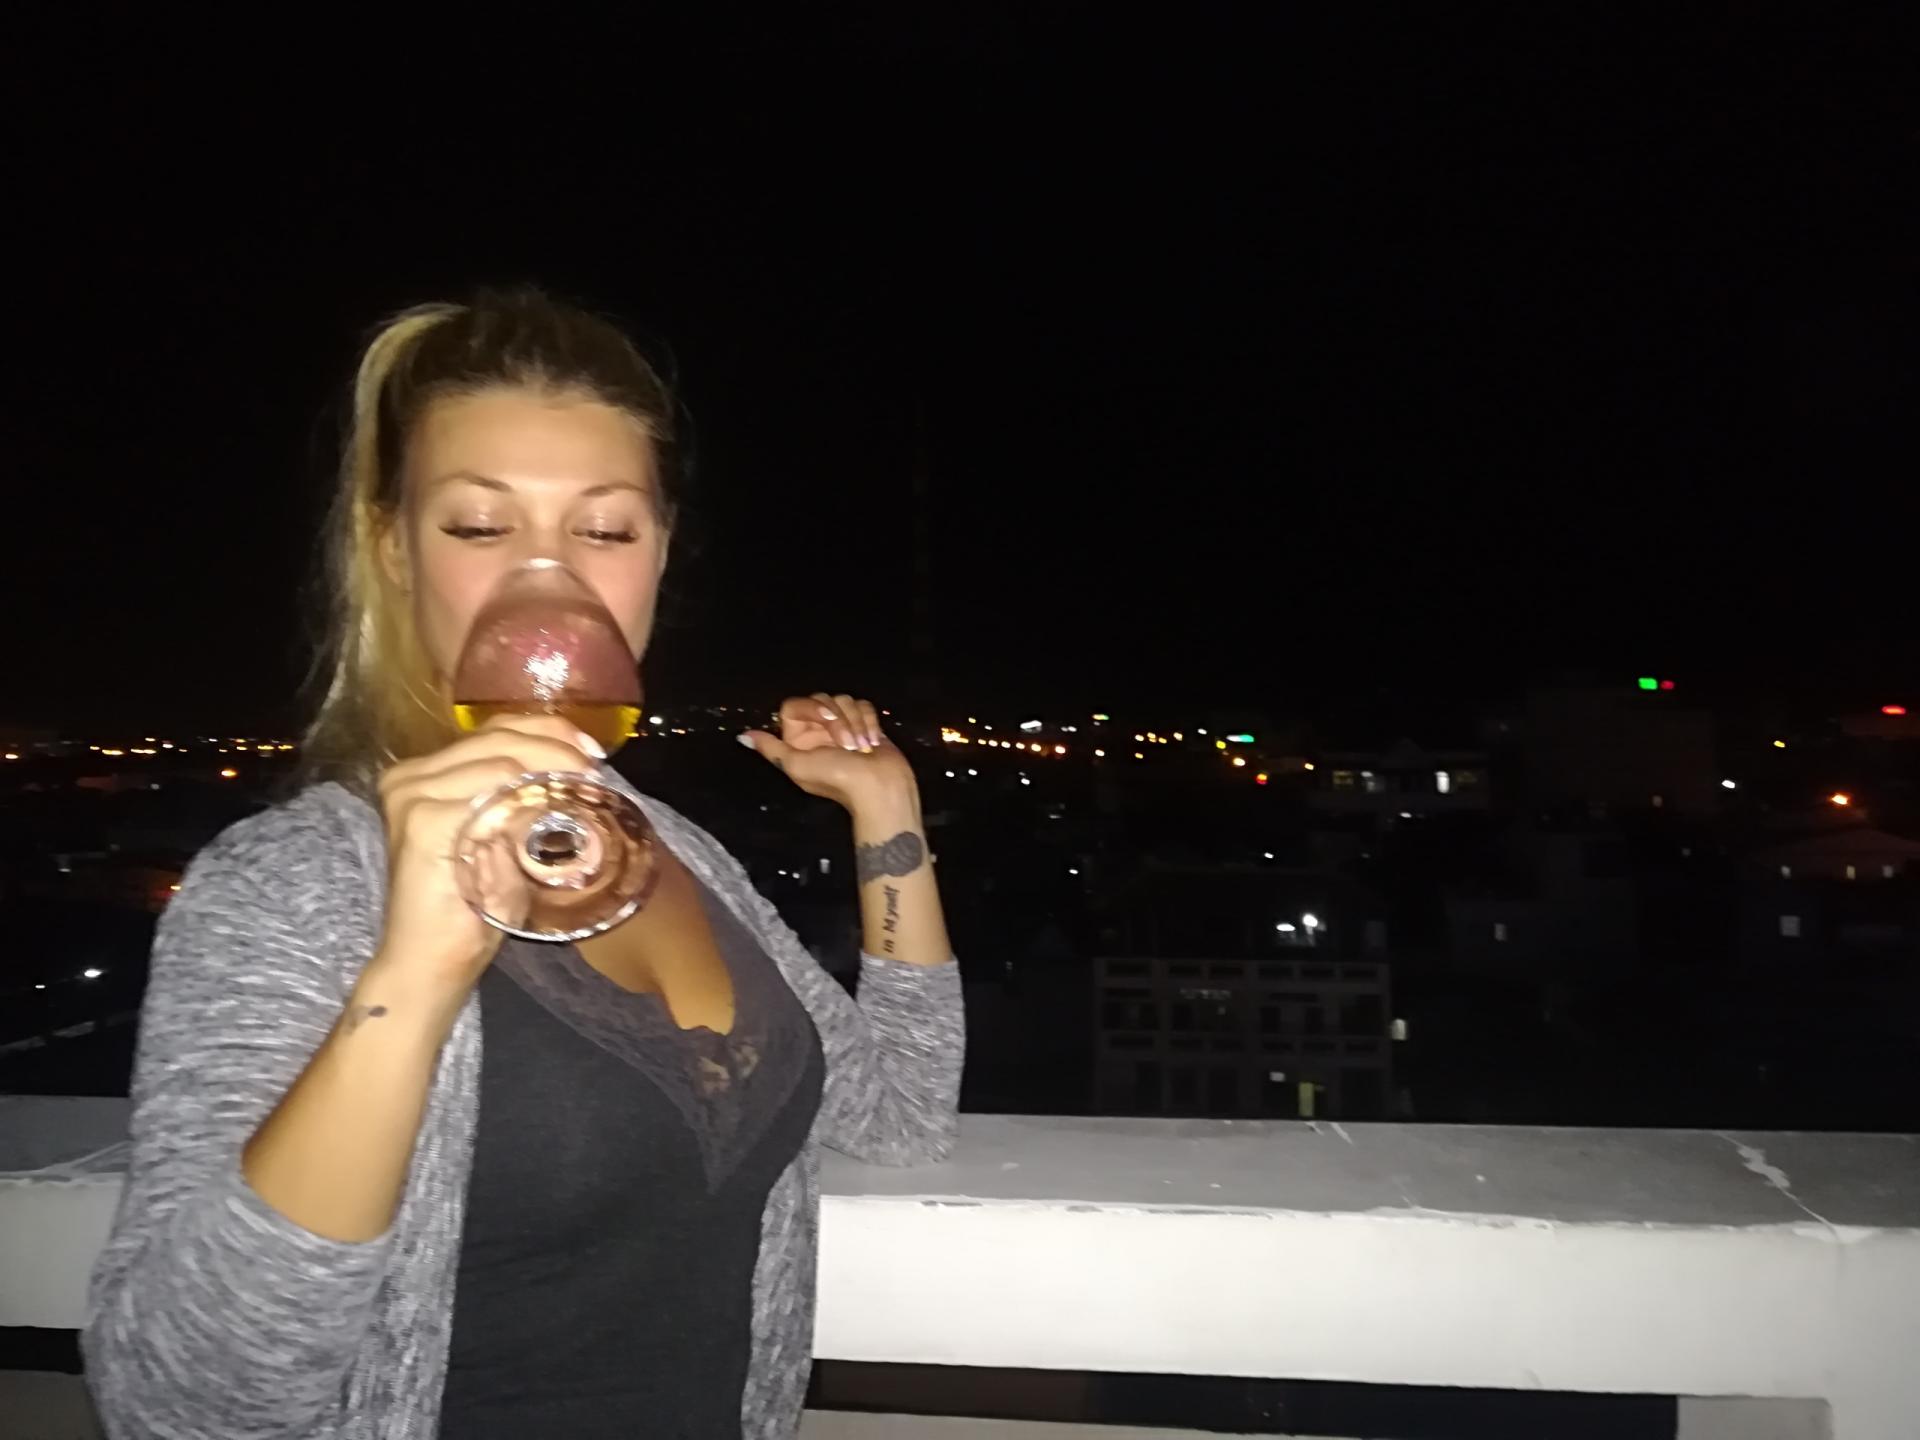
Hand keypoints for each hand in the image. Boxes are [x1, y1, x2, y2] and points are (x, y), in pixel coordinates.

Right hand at [366, 714, 606, 1006]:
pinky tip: (549, 824)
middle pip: (499, 738)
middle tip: (593, 773)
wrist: (432, 961)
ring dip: (548, 778)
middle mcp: (411, 776)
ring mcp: (413, 795)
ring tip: (580, 796)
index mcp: (425, 772)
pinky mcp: (423, 822)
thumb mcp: (505, 837)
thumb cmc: (474, 905)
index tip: (593, 751)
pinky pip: (492, 798)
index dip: (550, 730)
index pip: (495, 729)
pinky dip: (527, 807)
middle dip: (557, 751)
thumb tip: (581, 764)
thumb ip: (523, 797)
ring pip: (501, 763)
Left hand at [739, 692, 915, 813]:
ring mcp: (842, 726)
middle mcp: (818, 731)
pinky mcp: (864, 724)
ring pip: (844, 700)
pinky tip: (872, 742)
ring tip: (861, 747)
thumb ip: (771, 749)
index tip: (828, 719)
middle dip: (838, 718)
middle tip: (847, 744)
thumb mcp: (797, 766)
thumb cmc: (838, 778)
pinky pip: (863, 705)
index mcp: (798, 741)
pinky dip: (869, 722)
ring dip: (856, 722)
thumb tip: (742, 736)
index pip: (795, 705)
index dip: (813, 707)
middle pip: (821, 698)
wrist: (881, 787)